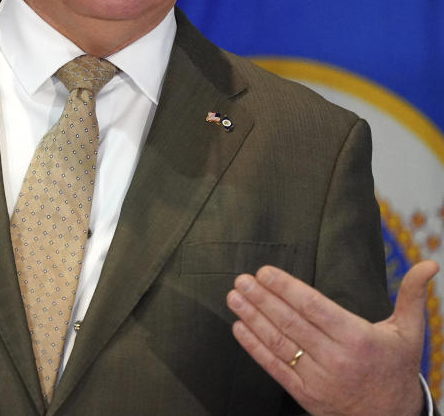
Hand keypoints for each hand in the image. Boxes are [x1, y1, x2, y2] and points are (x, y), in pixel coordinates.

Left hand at [226, 261, 437, 415]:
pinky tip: (239, 328)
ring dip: (252, 317)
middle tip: (241, 279)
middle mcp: (336, 358)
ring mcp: (318, 378)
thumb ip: (412, 296)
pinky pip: (274, 367)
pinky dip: (254, 347)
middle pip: (291, 322)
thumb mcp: (409, 332)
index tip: (264, 272)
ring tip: (234, 297)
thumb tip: (430, 264)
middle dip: (262, 298)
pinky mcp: (305, 394)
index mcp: (358, 338)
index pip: (314, 307)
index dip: (286, 288)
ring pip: (279, 342)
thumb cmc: (395, 368)